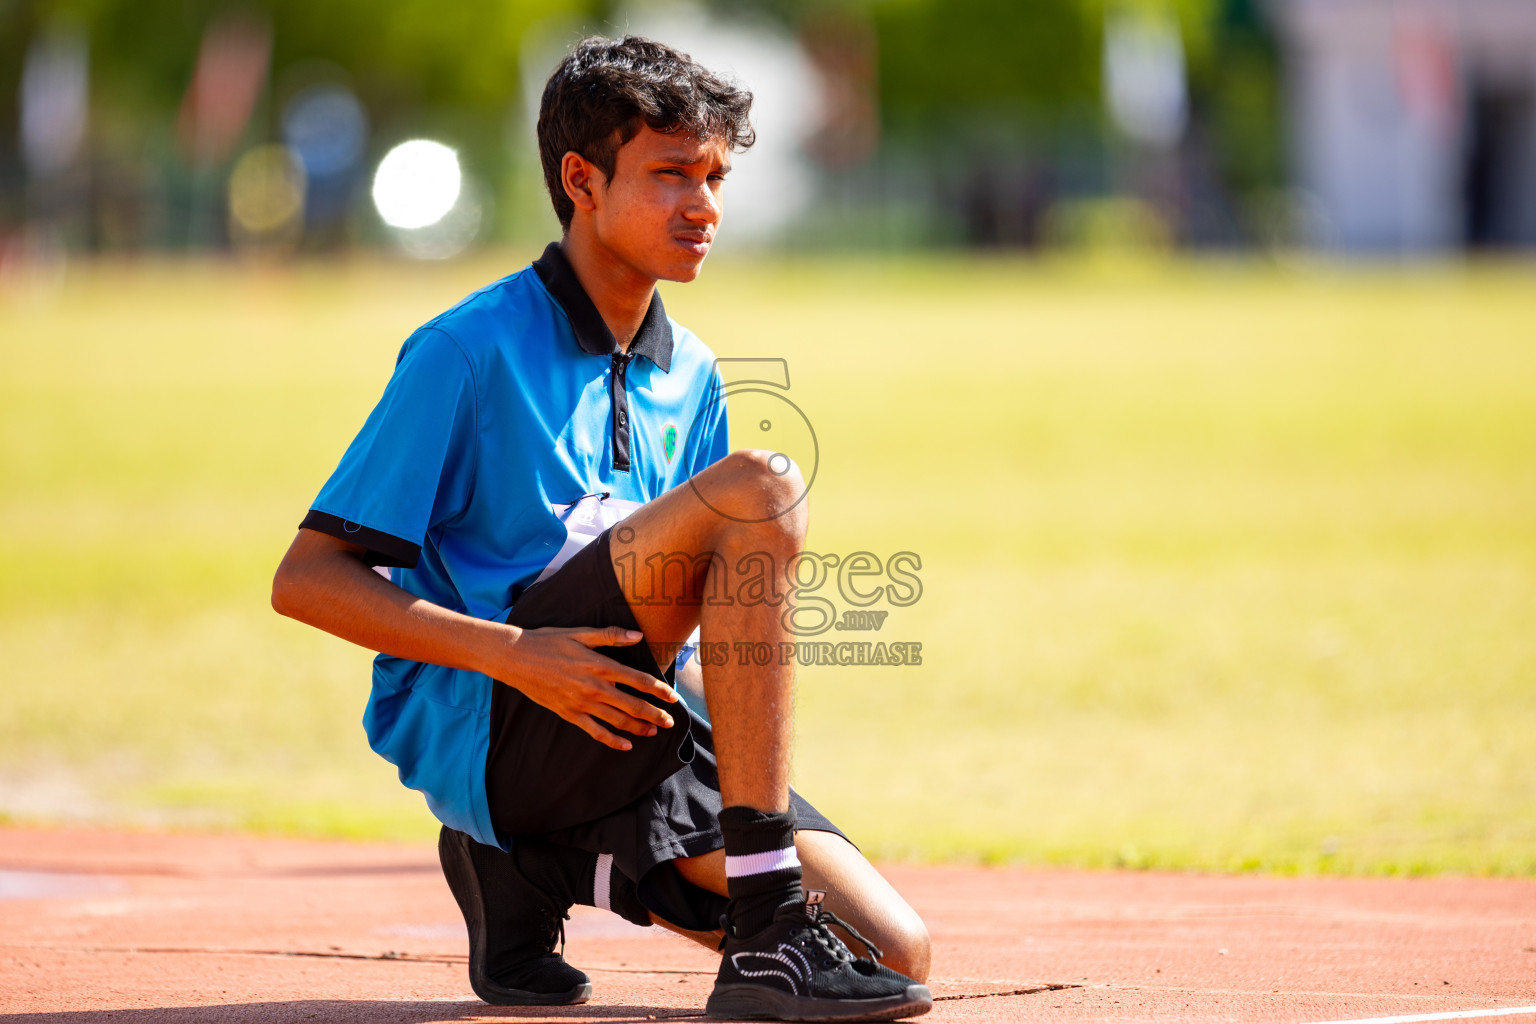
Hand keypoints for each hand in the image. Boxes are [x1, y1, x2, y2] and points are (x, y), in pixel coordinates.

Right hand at [490, 625, 679, 750]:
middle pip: (633, 705)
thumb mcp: (581, 633)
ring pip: (618, 720)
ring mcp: (581, 703)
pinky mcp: (569, 714)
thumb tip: (638, 635)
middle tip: (671, 721)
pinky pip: (595, 731)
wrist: (516, 658)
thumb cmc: (549, 641)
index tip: (673, 698)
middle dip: (655, 714)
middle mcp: (594, 687)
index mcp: (601, 665)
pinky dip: (612, 740)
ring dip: (639, 728)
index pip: (639, 680)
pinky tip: (626, 745)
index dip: (659, 690)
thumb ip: (611, 635)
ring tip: (654, 732)